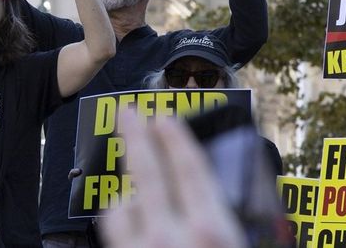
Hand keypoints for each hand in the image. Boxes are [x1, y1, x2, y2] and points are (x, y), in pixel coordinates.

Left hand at [101, 109, 247, 247]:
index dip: (175, 139)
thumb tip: (207, 195)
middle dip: (135, 136)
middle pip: (148, 171)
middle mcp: (172, 234)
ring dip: (133, 186)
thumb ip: (220, 220)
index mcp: (211, 230)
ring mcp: (140, 246)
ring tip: (138, 179)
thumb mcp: (232, 244)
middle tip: (126, 111)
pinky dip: (122, 212)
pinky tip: (130, 211)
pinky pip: (113, 222)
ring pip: (127, 199)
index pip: (190, 169)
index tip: (164, 118)